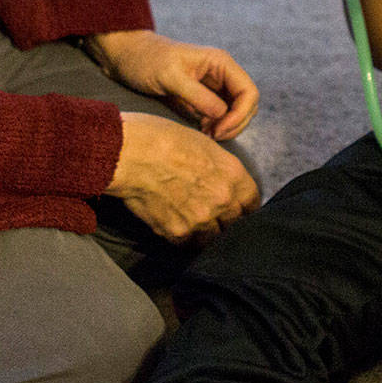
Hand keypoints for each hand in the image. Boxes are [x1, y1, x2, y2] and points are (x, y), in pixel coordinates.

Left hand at [85, 29, 258, 140]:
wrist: (126, 58)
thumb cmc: (146, 60)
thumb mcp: (170, 77)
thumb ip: (198, 96)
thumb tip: (222, 115)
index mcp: (220, 63)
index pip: (248, 92)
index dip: (240, 115)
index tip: (218, 130)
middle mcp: (221, 74)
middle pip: (246, 105)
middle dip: (234, 124)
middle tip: (211, 136)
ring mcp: (213, 87)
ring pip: (235, 113)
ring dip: (226, 127)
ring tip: (205, 134)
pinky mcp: (202, 98)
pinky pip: (219, 116)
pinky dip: (215, 127)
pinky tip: (200, 131)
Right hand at [107, 112, 261, 242]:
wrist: (129, 153)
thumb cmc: (160, 138)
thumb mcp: (202, 144)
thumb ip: (219, 168)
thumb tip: (222, 182)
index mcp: (232, 174)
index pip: (252, 203)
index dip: (245, 206)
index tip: (239, 209)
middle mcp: (222, 200)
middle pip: (236, 224)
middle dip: (227, 221)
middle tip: (215, 217)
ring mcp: (200, 219)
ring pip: (213, 239)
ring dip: (207, 233)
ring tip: (194, 223)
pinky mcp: (177, 233)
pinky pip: (188, 244)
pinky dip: (185, 238)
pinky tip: (176, 226)